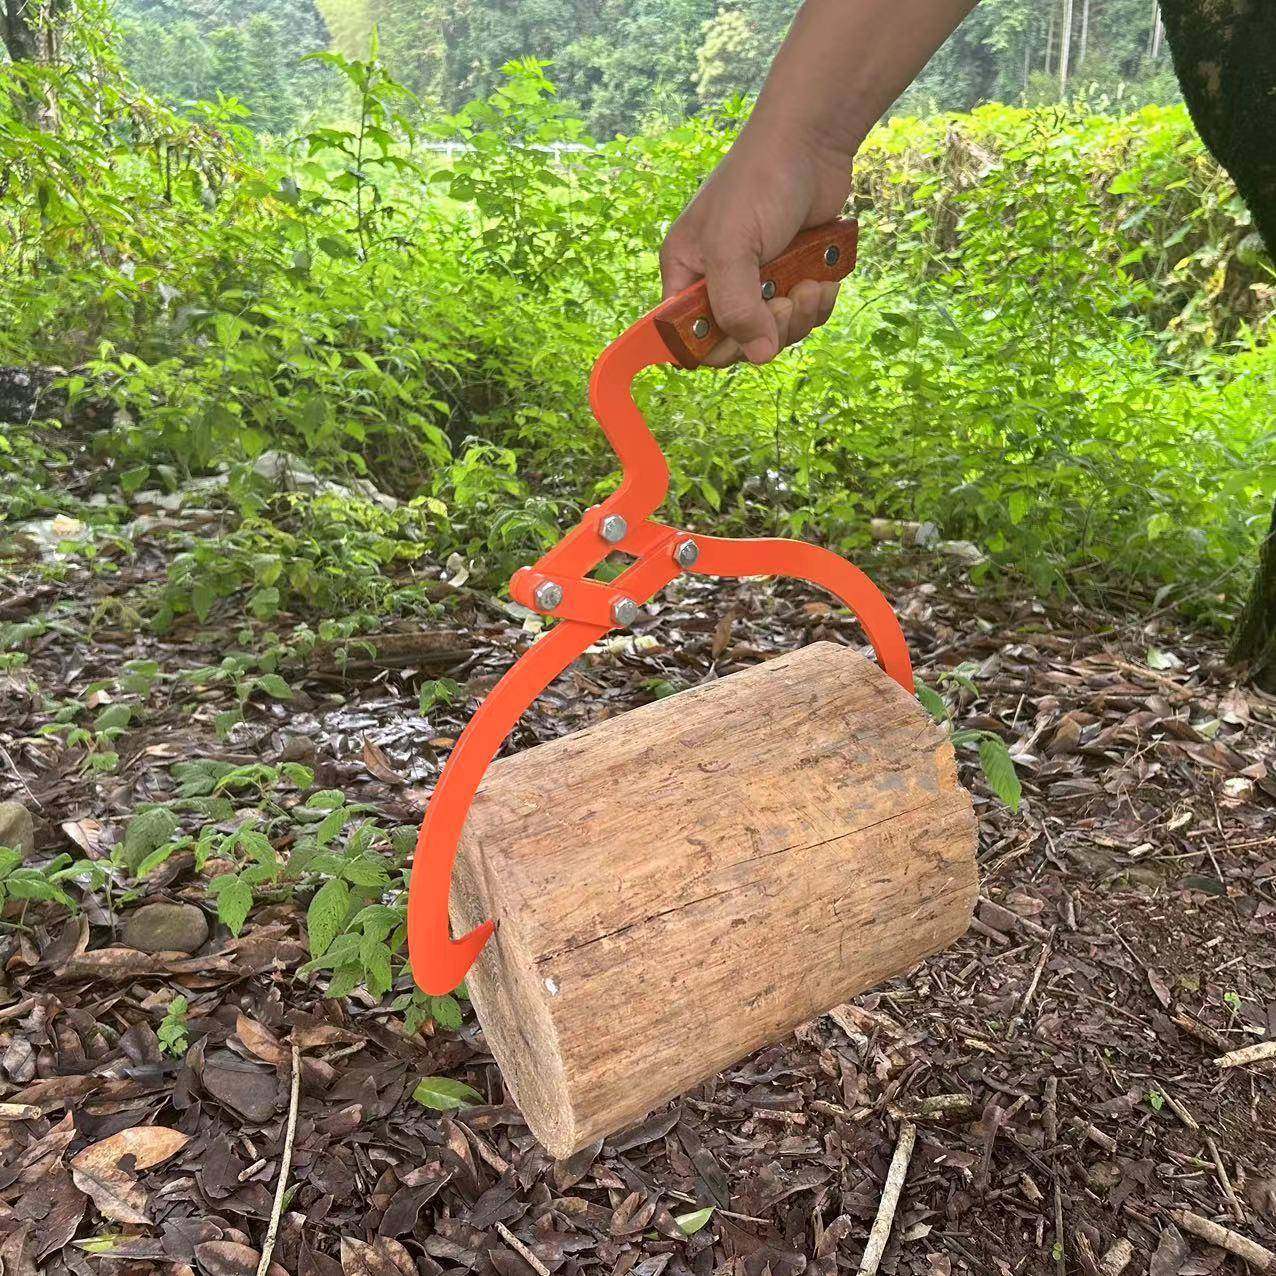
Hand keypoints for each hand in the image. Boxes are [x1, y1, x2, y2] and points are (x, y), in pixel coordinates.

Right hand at [660, 123, 853, 365]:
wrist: (812, 141)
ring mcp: (758, 280)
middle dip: (768, 331)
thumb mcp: (733, 246)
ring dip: (800, 317)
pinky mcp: (793, 275)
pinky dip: (819, 304)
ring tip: (811, 285)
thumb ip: (737, 306)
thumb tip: (758, 355)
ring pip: (776, 333)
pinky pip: (804, 315)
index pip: (688, 337)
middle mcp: (718, 281)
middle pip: (738, 342)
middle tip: (786, 303)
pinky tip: (825, 278)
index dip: (714, 348)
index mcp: (687, 274)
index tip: (742, 337)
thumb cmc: (760, 181)